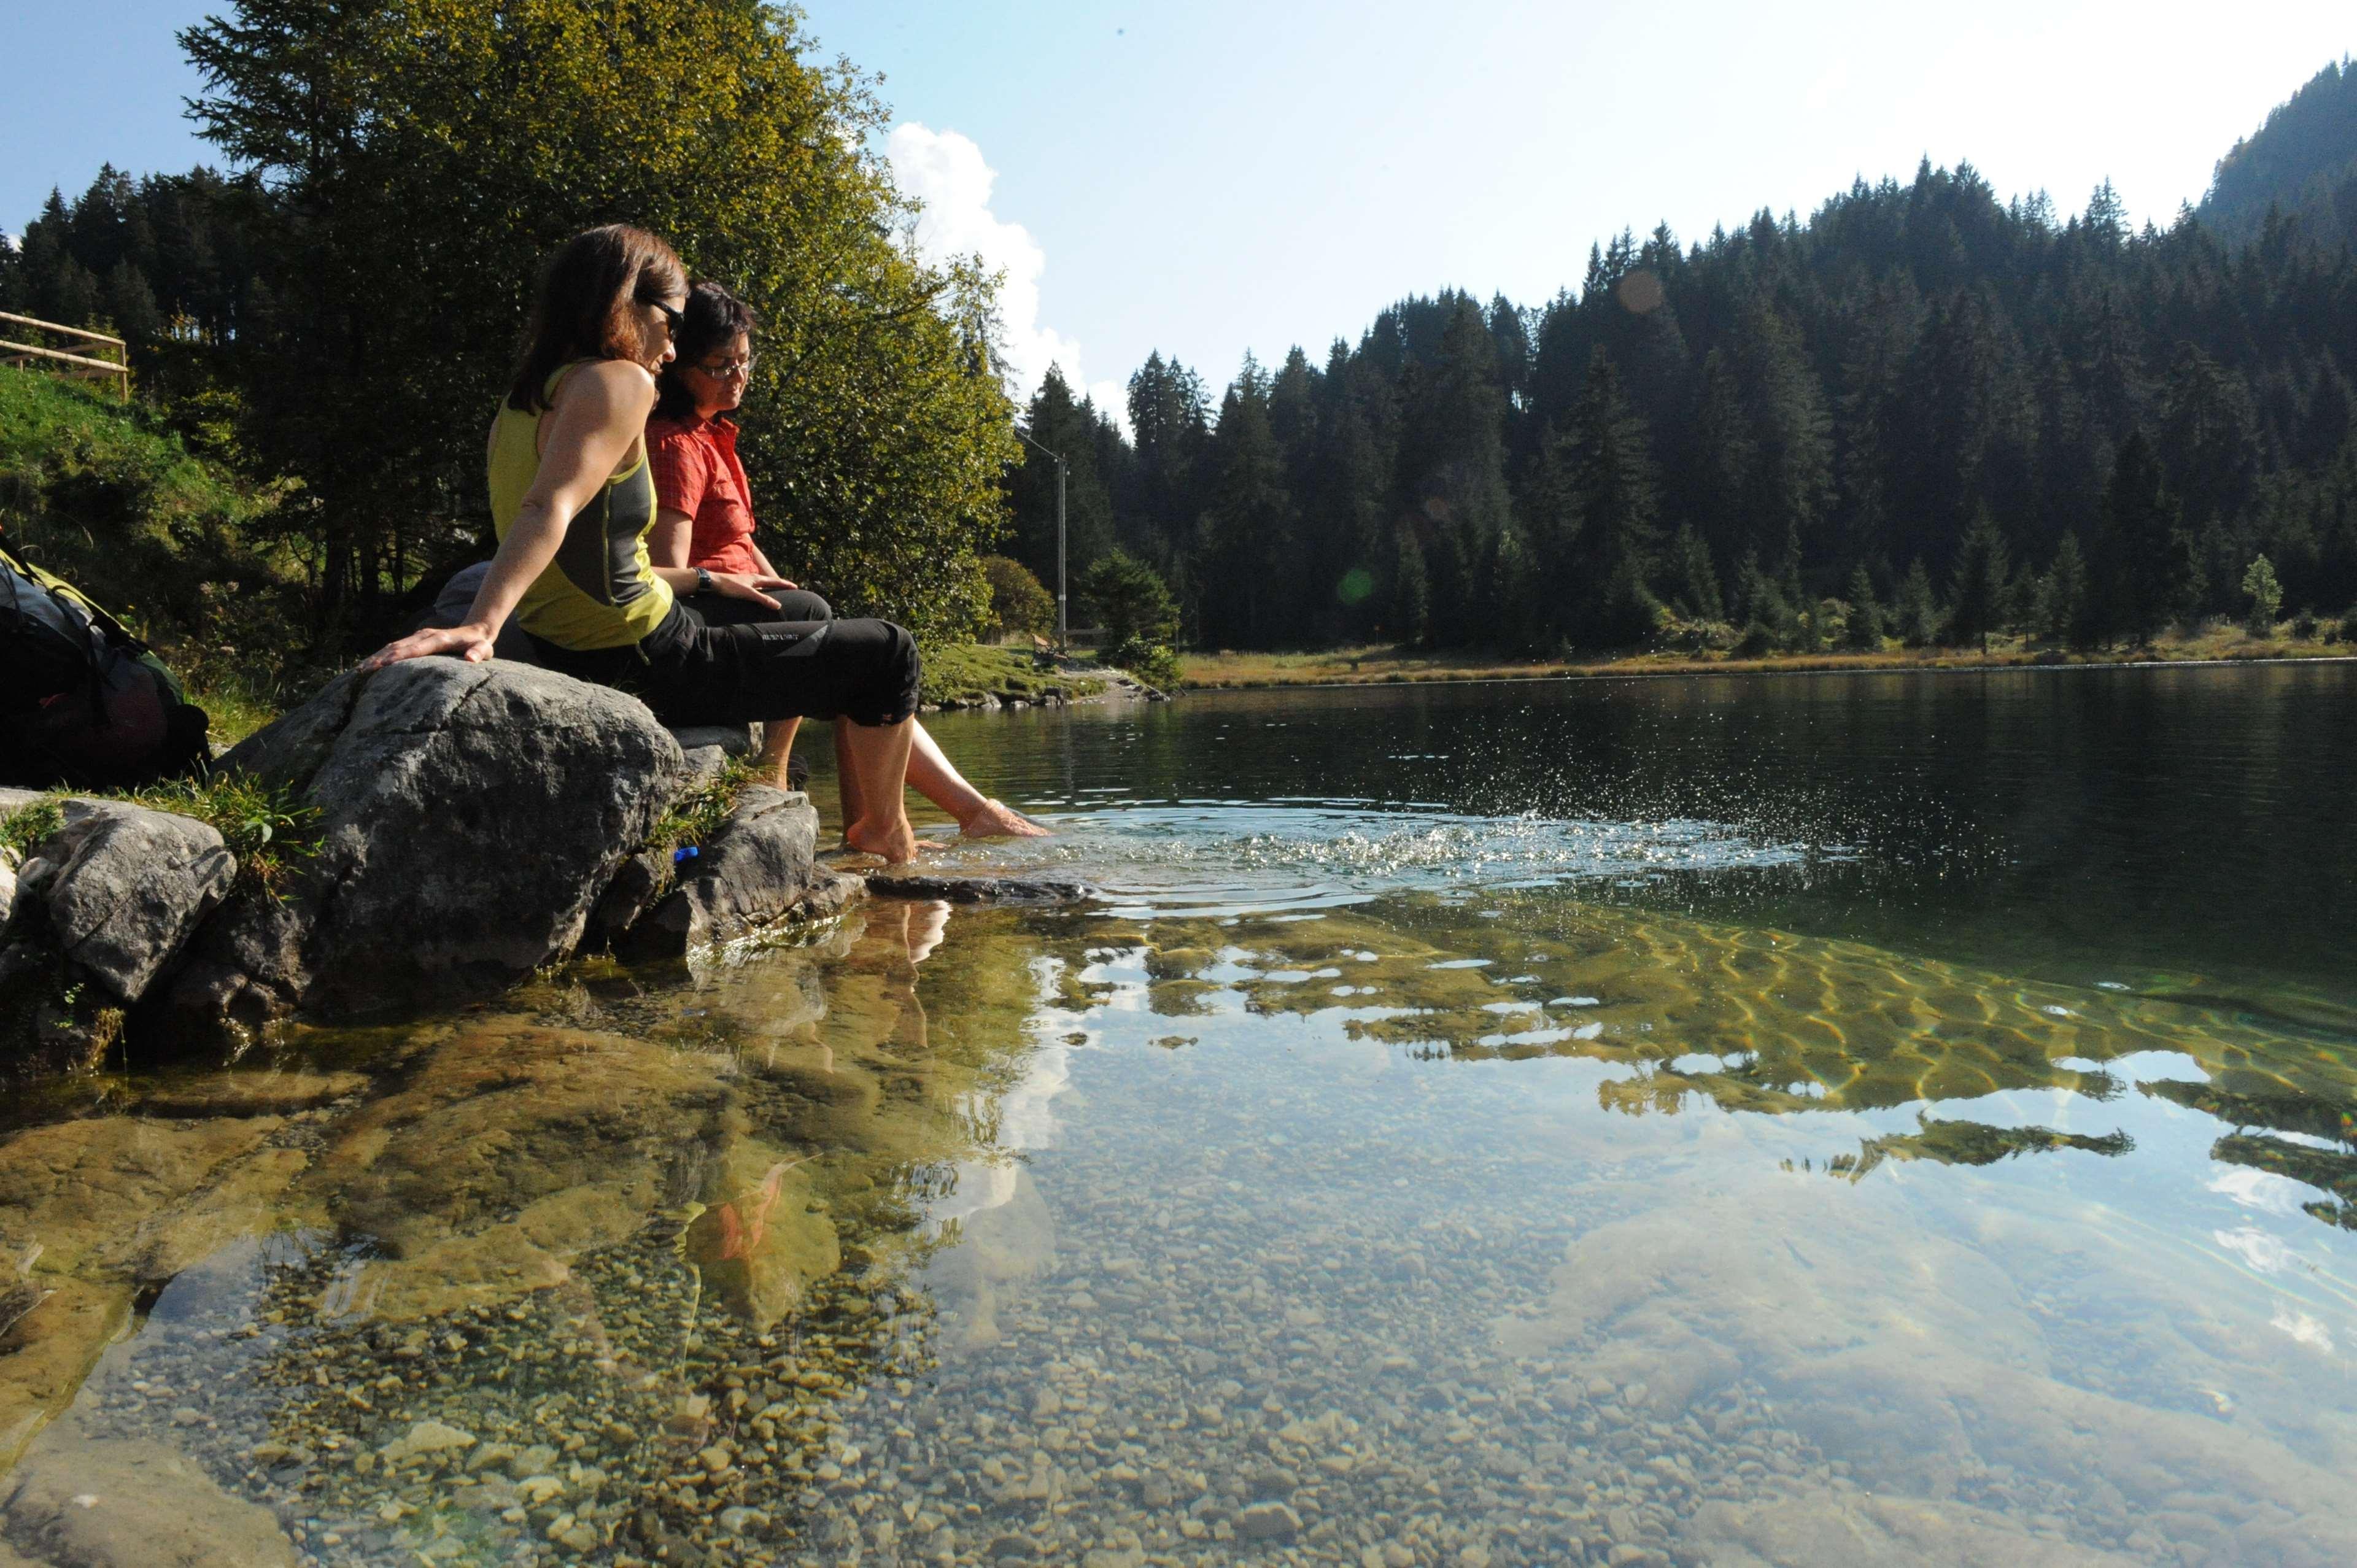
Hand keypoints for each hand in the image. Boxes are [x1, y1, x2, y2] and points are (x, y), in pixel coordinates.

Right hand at [361, 622, 497, 671]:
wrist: (474, 630)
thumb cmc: (479, 644)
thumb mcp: (484, 649)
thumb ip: (479, 653)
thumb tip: (472, 659)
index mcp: (439, 639)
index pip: (416, 648)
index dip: (400, 656)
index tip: (384, 665)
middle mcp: (425, 635)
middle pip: (398, 647)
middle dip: (380, 659)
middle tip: (363, 672)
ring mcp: (418, 636)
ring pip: (392, 646)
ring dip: (376, 657)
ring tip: (359, 671)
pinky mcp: (414, 640)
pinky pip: (394, 648)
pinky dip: (380, 656)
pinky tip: (368, 666)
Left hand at [707, 571, 793, 608]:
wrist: (713, 582)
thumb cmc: (730, 587)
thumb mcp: (748, 594)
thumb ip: (763, 599)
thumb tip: (778, 605)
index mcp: (757, 579)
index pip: (775, 581)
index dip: (786, 584)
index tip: (796, 586)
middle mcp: (753, 578)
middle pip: (770, 581)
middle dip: (780, 585)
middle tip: (789, 588)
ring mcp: (746, 581)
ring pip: (762, 584)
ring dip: (771, 587)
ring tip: (776, 591)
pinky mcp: (740, 586)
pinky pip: (755, 588)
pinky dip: (761, 591)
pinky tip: (758, 594)